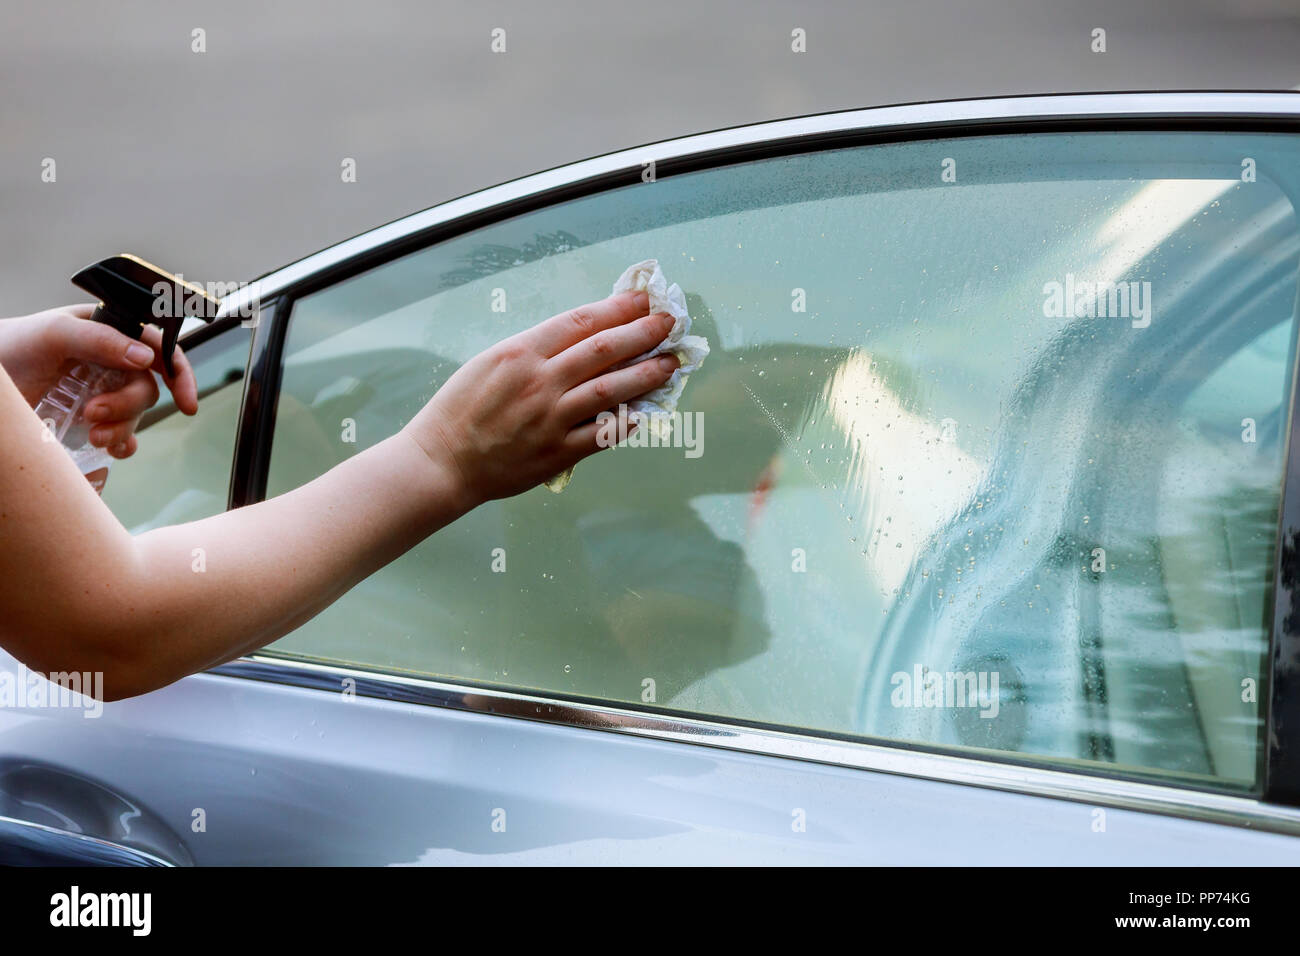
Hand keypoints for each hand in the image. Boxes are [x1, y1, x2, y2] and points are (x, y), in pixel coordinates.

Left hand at [0, 304, 198, 457]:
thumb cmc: (11, 346)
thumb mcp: (53, 334)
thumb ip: (99, 339)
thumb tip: (145, 358)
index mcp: (111, 333)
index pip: (160, 350)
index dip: (180, 374)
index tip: (185, 401)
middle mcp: (113, 363)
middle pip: (146, 388)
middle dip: (127, 406)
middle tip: (93, 413)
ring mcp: (103, 392)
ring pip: (136, 415)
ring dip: (122, 429)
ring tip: (93, 435)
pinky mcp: (91, 420)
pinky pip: (122, 436)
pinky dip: (123, 445)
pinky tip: (111, 448)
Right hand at [404, 290, 678, 503]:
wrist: (442, 462)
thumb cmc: (462, 408)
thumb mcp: (490, 362)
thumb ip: (535, 349)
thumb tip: (582, 334)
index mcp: (521, 352)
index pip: (581, 322)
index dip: (618, 308)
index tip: (643, 299)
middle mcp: (540, 382)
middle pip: (604, 350)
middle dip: (643, 332)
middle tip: (670, 322)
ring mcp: (551, 418)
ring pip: (612, 390)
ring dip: (647, 374)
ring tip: (670, 363)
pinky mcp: (557, 452)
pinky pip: (603, 433)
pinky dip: (629, 421)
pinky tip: (648, 410)